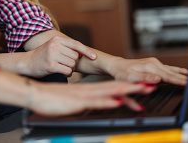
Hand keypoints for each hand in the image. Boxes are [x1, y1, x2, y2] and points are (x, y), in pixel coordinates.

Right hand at [25, 36, 95, 76]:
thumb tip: (84, 52)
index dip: (87, 51)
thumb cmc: (43, 56)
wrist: (26, 63)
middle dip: (74, 62)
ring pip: (72, 64)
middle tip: (66, 64)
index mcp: (57, 39)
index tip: (94, 57)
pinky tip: (61, 72)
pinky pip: (67, 71)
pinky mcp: (51, 65)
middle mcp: (55, 45)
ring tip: (61, 68)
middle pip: (75, 56)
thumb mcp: (53, 47)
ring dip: (70, 69)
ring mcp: (52, 55)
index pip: (76, 44)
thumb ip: (66, 47)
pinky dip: (67, 73)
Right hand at [29, 79, 155, 115]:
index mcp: (89, 90)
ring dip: (127, 91)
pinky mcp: (77, 101)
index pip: (113, 86)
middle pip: (116, 86)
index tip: (144, 86)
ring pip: (109, 91)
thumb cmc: (51, 98)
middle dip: (135, 86)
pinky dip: (108, 100)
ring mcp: (84, 95)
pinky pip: (95, 101)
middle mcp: (89, 90)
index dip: (129, 86)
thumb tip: (96, 101)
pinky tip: (118, 100)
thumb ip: (85, 100)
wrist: (35, 93)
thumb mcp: (72, 99)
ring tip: (142, 90)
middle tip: (152, 85)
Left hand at [105, 56, 187, 85]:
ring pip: (171, 69)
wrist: (117, 65)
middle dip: (182, 78)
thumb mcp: (130, 78)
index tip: (186, 83)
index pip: (166, 76)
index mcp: (149, 67)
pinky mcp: (154, 64)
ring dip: (182, 73)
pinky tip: (184, 71)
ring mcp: (154, 63)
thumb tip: (156, 81)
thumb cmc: (122, 73)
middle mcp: (153, 63)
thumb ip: (143, 80)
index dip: (177, 80)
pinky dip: (177, 70)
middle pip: (171, 72)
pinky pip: (168, 68)